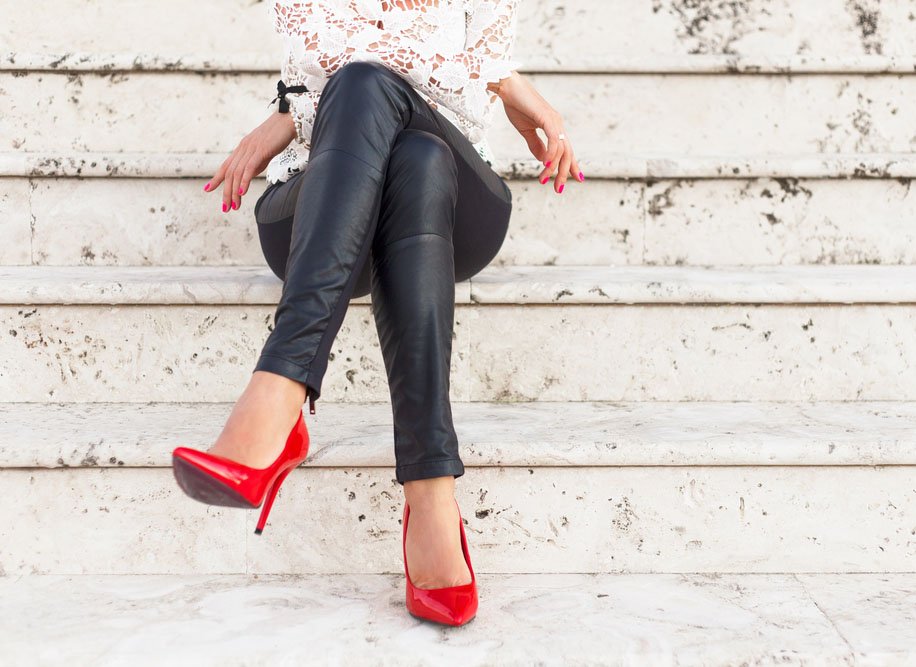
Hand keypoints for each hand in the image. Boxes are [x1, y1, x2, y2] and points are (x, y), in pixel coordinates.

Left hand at [203, 112, 297, 211]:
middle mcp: (243, 148)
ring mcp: (251, 149)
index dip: (216, 178)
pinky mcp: (261, 150)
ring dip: (234, 192)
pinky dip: (244, 181)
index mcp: (243, 148)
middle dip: (226, 192)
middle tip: (225, 208)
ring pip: (237, 173)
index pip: (226, 165)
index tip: (207, 189)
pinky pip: (249, 168)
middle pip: (229, 173)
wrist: (289, 120)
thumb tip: (249, 176)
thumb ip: (255, 163)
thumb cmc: (279, 135)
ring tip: (234, 206)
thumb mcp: (264, 152)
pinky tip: (242, 193)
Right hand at [496, 72, 583, 193]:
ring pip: (561, 150)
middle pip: (567, 153)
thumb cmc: (515, 105)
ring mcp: (554, 121)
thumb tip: (544, 160)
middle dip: (564, 173)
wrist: (508, 88)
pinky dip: (552, 155)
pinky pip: (554, 141)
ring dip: (553, 168)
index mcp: (554, 127)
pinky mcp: (547, 119)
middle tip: (558, 189)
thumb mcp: (526, 131)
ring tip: (543, 180)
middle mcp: (558, 125)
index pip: (566, 150)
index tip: (576, 179)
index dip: (571, 165)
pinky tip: (546, 165)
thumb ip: (535, 145)